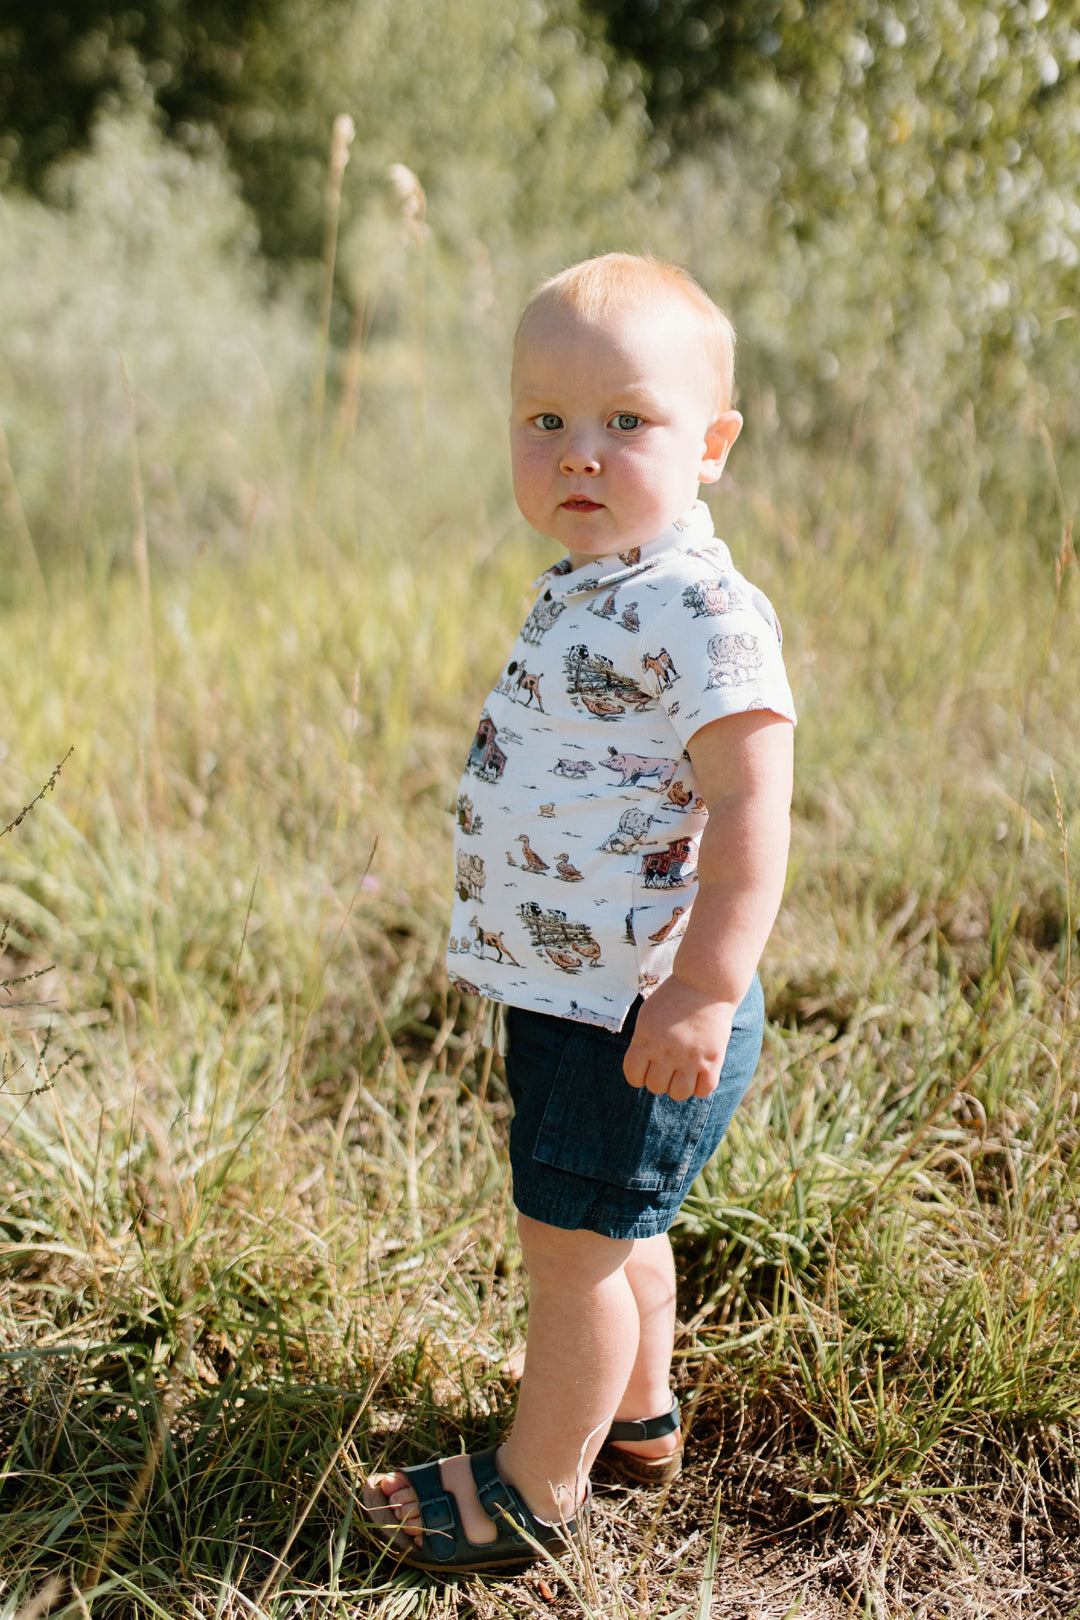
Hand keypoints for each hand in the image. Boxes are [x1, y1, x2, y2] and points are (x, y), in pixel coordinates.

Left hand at [622, 976, 733, 1100]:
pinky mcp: (712, 1059)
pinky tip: (700, 1073)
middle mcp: (666, 1050)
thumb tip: (640, 1071)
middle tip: (668, 1067)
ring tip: (684, 1072)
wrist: (705, 983)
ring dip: (679, 1086)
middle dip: (660, 1079)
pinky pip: (704, 1090)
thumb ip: (642, 1042)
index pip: (633, 1075)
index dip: (638, 1076)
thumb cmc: (673, 998)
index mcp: (646, 1038)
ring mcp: (690, 1056)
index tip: (647, 1069)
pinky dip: (700, 1087)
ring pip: (679, 1094)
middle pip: (656, 1087)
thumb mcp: (647, 1015)